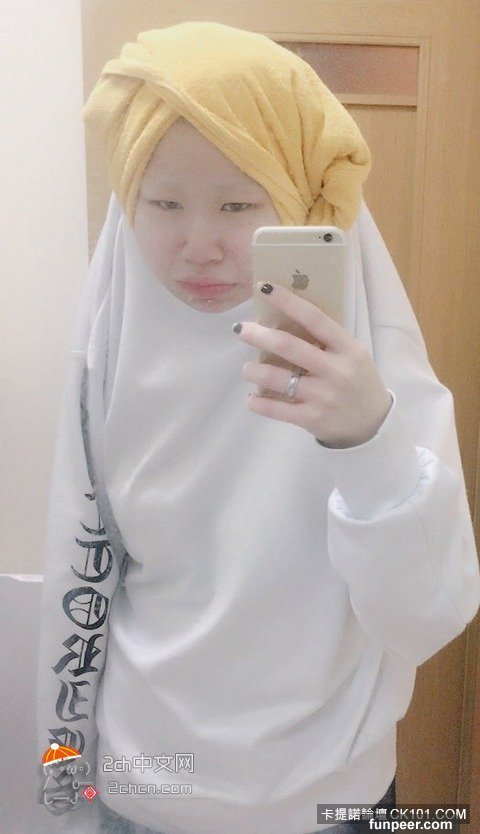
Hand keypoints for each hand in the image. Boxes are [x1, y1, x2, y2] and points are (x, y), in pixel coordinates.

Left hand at [232, 282, 392, 447]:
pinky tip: (251, 399)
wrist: (372, 424)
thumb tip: (285, 318)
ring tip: (247, 369)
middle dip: (259, 335)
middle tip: (240, 329)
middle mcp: (336, 370)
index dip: (287, 301)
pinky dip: (258, 403)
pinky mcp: (312, 418)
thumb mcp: (353, 355)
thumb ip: (327, 340)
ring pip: (277, 378)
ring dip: (254, 371)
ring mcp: (323, 396)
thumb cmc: (358, 381)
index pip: (314, 318)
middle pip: (289, 347)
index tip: (264, 287)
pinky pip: (277, 409)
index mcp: (347, 348)